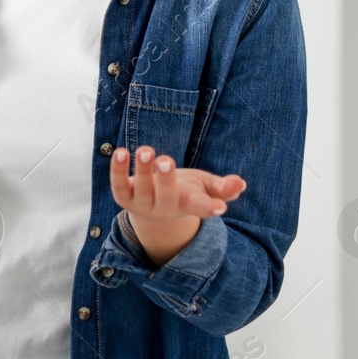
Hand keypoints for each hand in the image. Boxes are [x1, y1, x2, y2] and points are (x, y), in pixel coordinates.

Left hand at [110, 144, 245, 264]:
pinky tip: (120, 152)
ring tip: (145, 150)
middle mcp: (165, 206)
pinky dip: (117, 170)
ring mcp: (143, 203)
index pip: (200, 208)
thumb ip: (223, 187)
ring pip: (141, 190)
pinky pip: (118, 186)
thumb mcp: (207, 188)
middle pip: (166, 196)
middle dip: (166, 179)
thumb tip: (240, 183)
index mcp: (189, 204)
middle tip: (166, 160)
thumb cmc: (186, 191)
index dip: (209, 207)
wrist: (155, 208)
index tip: (220, 208)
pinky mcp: (124, 196)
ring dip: (142, 170)